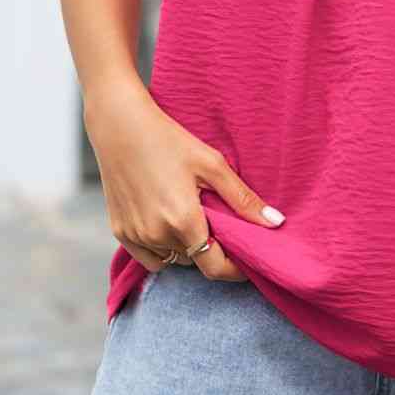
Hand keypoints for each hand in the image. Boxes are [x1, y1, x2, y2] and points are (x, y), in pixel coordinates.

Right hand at [84, 81, 284, 279]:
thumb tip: (276, 223)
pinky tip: (167, 221)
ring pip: (172, 259)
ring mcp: (135, 235)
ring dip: (186, 248)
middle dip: (211, 249)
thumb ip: (243, 199)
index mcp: (183, 221)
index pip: (214, 267)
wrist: (120, 125)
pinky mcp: (119, 231)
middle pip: (195, 260)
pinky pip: (149, 256)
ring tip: (192, 217)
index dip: (234, 269)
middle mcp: (156, 235)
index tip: (246, 259)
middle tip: (218, 223)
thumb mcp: (212, 165)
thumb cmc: (169, 139)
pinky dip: (162, 248)